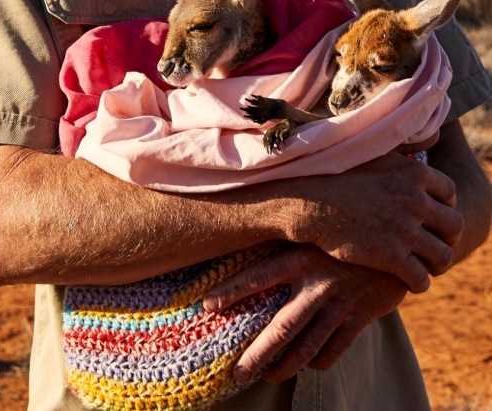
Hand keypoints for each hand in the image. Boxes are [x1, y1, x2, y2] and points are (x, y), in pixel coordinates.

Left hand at [204, 244, 406, 384]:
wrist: (400, 239)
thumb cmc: (349, 233)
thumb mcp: (320, 231)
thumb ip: (294, 242)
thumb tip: (260, 250)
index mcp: (303, 256)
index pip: (259, 275)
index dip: (233, 290)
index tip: (207, 304)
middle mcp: (318, 283)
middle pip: (282, 328)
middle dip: (257, 355)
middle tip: (237, 374)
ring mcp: (340, 303)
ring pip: (307, 348)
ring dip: (285, 367)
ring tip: (267, 377)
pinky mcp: (360, 317)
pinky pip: (334, 350)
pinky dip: (318, 362)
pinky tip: (308, 363)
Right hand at [290, 151, 462, 292]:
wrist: (305, 200)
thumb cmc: (333, 173)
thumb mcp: (373, 151)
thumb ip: (406, 149)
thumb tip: (436, 135)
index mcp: (413, 171)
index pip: (450, 192)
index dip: (443, 206)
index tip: (431, 216)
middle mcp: (415, 199)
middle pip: (453, 224)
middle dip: (444, 236)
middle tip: (429, 242)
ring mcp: (405, 229)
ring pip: (443, 256)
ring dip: (435, 263)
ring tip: (421, 264)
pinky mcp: (391, 257)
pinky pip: (422, 279)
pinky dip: (418, 283)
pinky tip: (406, 279)